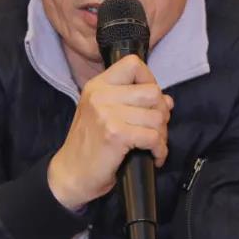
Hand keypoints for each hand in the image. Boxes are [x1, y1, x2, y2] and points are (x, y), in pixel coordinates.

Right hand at [48, 54, 173, 210]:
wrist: (70, 174)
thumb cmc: (89, 146)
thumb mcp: (104, 114)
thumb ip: (133, 102)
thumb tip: (168, 100)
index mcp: (97, 85)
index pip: (133, 64)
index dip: (149, 80)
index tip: (149, 101)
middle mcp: (100, 95)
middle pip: (152, 92)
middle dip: (161, 112)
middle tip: (155, 129)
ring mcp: (107, 114)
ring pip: (156, 116)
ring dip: (161, 134)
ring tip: (153, 145)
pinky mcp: (115, 134)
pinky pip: (153, 137)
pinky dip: (159, 150)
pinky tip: (154, 157)